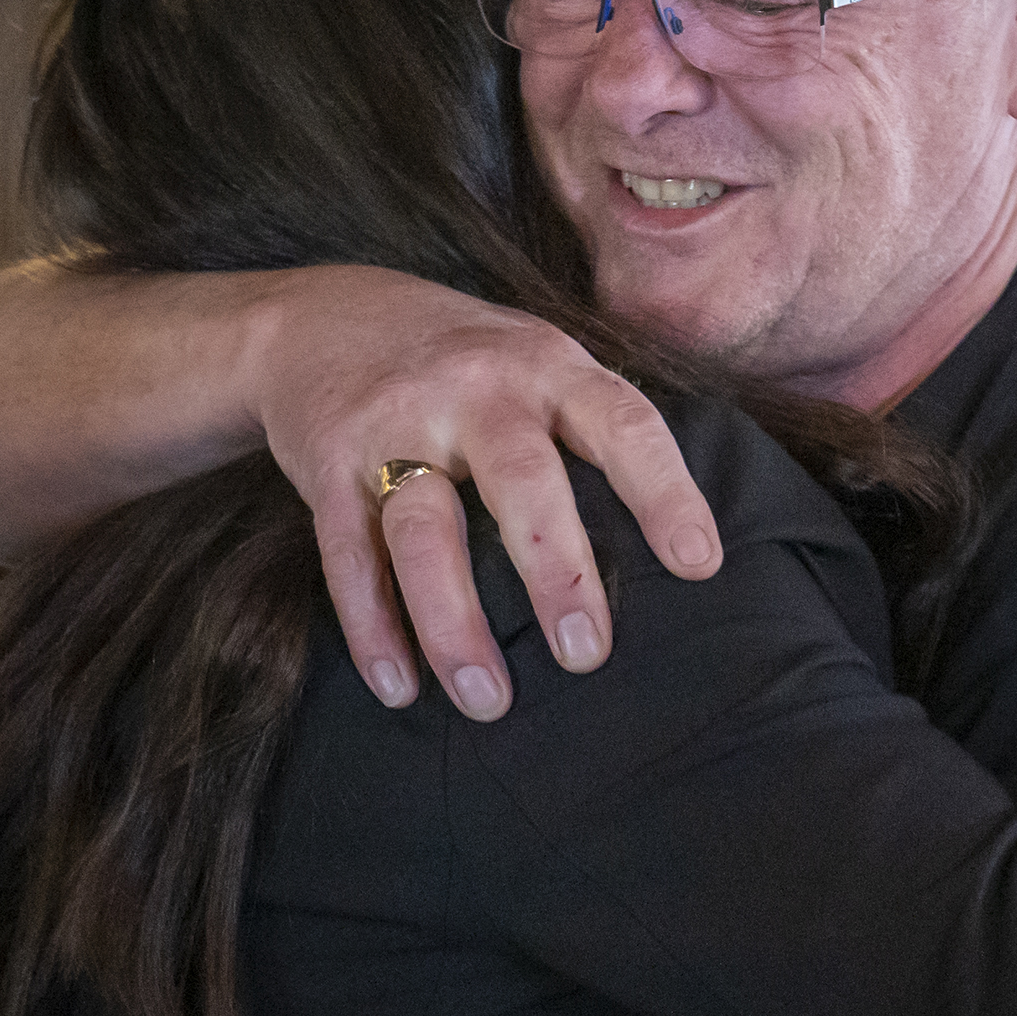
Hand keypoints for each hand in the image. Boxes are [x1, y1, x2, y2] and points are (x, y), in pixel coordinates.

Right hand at [250, 270, 723, 719]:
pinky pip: (349, 556)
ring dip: (454, 624)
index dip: (665, 492)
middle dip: (556, 572)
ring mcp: (394, 425)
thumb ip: (593, 427)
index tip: (699, 565)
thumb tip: (682, 545)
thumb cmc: (464, 361)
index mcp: (547, 367)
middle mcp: (474, 389)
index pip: (622, 426)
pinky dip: (373, 627)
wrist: (317, 315)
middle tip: (587, 656)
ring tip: (487, 700)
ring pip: (425, 532)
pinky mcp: (327, 465)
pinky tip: (400, 686)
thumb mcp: (538, 357)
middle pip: (521, 482)